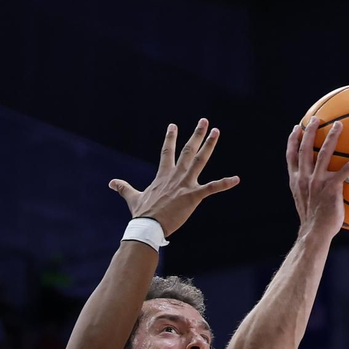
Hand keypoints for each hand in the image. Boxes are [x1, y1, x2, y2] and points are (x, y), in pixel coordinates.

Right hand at [110, 119, 238, 236]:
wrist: (147, 226)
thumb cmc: (142, 214)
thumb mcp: (133, 198)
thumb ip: (124, 188)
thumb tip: (111, 183)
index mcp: (163, 175)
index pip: (166, 152)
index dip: (170, 138)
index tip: (173, 125)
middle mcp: (175, 176)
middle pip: (187, 150)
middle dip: (196, 135)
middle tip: (204, 121)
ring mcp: (185, 184)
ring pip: (200, 160)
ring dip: (209, 145)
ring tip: (216, 132)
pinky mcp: (193, 196)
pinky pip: (212, 188)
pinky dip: (225, 184)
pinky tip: (236, 179)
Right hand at [287, 118, 348, 242]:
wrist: (314, 234)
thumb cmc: (314, 222)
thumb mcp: (305, 203)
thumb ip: (309, 189)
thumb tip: (319, 184)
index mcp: (296, 181)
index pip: (291, 156)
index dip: (293, 140)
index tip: (297, 128)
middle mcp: (304, 178)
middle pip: (305, 148)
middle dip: (311, 131)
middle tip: (317, 118)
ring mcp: (317, 182)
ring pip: (324, 153)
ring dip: (332, 136)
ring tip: (340, 125)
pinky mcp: (331, 188)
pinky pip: (347, 169)